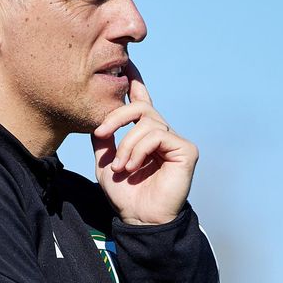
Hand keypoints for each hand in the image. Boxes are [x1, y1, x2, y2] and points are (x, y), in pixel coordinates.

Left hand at [90, 63, 196, 226]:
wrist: (139, 218)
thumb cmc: (125, 194)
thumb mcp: (105, 161)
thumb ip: (104, 138)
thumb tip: (97, 117)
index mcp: (144, 134)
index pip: (141, 100)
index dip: (135, 81)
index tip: (126, 64)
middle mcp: (162, 133)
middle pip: (138, 106)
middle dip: (114, 117)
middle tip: (100, 135)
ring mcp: (175, 140)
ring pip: (146, 122)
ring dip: (126, 144)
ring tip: (121, 166)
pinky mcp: (186, 149)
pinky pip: (157, 135)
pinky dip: (140, 150)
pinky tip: (134, 167)